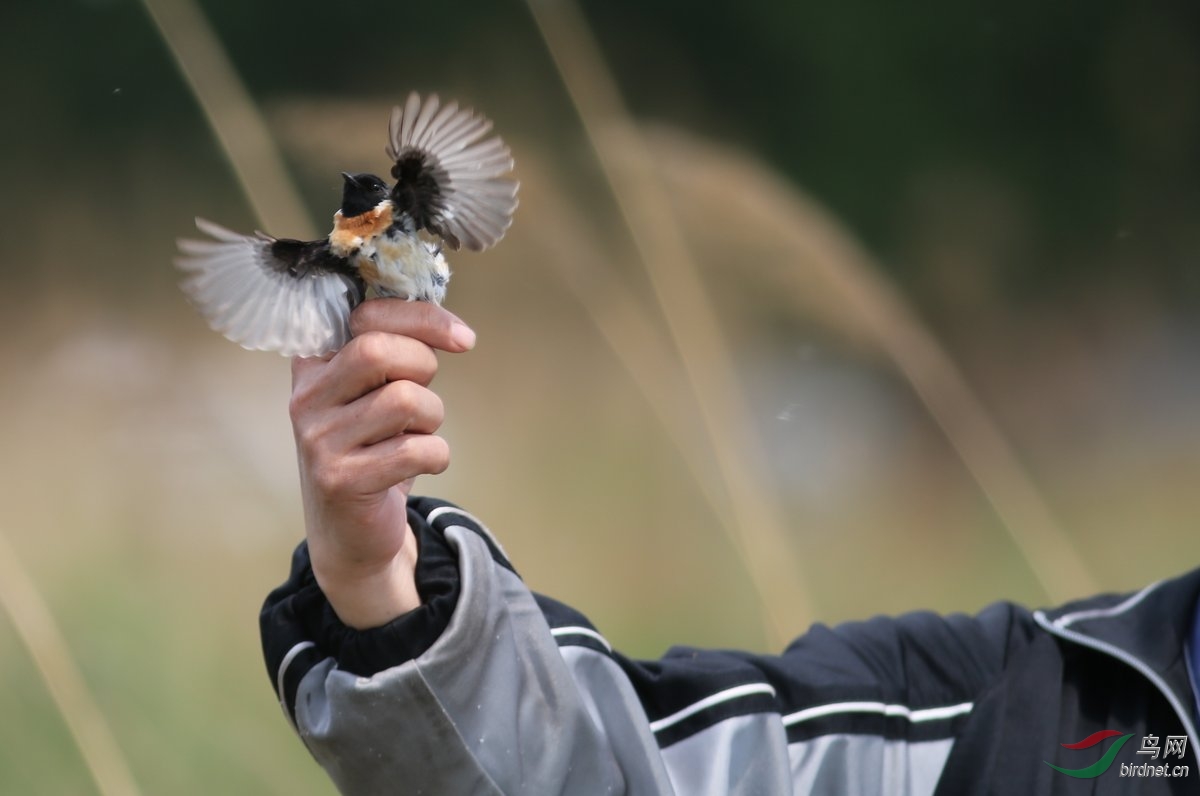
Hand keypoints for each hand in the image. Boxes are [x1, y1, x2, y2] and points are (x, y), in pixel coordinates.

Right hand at [288, 299, 475, 628]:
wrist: (351, 531)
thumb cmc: (375, 448)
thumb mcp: (381, 393)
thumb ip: (401, 353)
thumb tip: (454, 331)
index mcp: (314, 363)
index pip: (366, 316)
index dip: (422, 318)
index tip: (462, 338)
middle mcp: (306, 398)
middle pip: (377, 350)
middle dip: (423, 366)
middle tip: (425, 395)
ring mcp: (318, 440)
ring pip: (403, 399)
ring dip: (432, 417)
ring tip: (419, 435)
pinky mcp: (340, 480)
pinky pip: (415, 450)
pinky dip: (437, 455)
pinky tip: (422, 464)